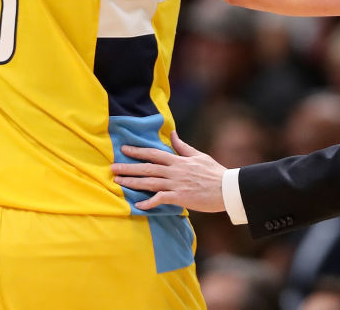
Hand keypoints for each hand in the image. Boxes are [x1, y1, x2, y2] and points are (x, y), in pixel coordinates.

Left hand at [111, 131, 226, 211]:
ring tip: (118, 182)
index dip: (138, 151)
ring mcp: (177, 184)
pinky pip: (161, 199)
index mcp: (179, 161)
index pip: (154, 154)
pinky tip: (137, 205)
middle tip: (112, 168)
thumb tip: (172, 133)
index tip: (124, 149)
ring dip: (133, 182)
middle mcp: (175, 171)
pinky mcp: (180, 197)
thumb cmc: (215, 172)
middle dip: (129, 167)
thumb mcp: (199, 155)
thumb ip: (183, 147)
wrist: (227, 189)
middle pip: (148, 168)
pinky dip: (149, 202)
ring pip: (150, 182)